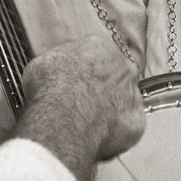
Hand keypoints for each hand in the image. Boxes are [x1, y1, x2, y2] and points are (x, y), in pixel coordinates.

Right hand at [18, 35, 144, 180]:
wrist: (63, 119)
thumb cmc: (50, 90)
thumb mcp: (43, 63)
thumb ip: (62, 61)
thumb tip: (60, 68)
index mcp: (100, 48)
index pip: (99, 53)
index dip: (88, 68)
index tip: (79, 77)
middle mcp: (124, 68)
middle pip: (118, 75)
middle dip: (104, 86)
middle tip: (85, 100)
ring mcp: (133, 94)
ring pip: (125, 100)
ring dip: (111, 108)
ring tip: (88, 120)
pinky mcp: (137, 120)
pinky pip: (128, 126)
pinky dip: (115, 130)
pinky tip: (97, 133)